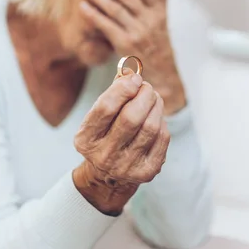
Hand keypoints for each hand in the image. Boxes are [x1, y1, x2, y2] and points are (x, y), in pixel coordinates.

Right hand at [72, 69, 170, 215]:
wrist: (108, 176)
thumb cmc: (105, 135)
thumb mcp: (99, 117)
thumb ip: (113, 93)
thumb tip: (130, 72)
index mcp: (86, 139)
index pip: (106, 107)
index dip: (123, 88)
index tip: (134, 78)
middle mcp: (104, 155)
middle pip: (131, 117)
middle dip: (144, 95)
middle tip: (146, 87)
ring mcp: (126, 166)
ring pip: (150, 127)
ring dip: (156, 105)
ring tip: (153, 98)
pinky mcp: (147, 172)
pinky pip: (162, 138)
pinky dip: (162, 121)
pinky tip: (156, 117)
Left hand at [79, 0, 185, 114]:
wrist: (166, 79)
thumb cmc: (162, 53)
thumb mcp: (166, 28)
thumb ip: (160, 10)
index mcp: (160, 14)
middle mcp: (150, 21)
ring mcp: (138, 32)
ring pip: (114, 8)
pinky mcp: (126, 44)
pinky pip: (107, 25)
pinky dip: (94, 14)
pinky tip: (83, 7)